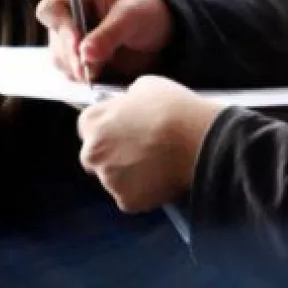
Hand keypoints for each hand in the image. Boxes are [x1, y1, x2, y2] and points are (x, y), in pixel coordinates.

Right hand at [36, 0, 172, 81]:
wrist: (163, 31)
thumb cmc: (147, 10)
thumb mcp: (132, 17)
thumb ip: (109, 34)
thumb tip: (85, 54)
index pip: (50, 9)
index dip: (60, 27)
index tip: (77, 44)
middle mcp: (69, 16)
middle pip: (55, 40)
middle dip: (71, 57)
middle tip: (89, 71)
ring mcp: (72, 40)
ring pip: (60, 60)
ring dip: (76, 70)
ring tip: (98, 75)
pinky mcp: (81, 61)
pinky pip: (72, 74)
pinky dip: (84, 80)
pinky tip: (99, 81)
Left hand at [77, 76, 225, 212]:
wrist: (199, 141)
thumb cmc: (173, 109)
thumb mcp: (144, 86)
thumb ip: (126, 99)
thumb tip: (127, 105)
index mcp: (92, 122)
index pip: (88, 127)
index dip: (108, 127)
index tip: (123, 129)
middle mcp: (93, 153)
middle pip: (96, 157)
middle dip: (114, 154)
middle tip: (142, 148)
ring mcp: (109, 180)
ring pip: (114, 179)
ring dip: (129, 173)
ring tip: (157, 162)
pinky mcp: (128, 201)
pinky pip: (131, 197)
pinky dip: (144, 191)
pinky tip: (161, 177)